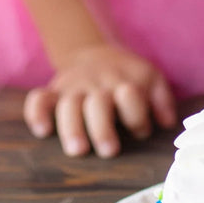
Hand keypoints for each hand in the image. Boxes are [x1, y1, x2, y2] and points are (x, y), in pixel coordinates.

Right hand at [23, 42, 177, 157]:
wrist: (94, 51)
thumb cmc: (127, 76)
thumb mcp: (150, 78)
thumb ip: (162, 100)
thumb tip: (167, 123)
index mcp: (124, 81)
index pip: (130, 96)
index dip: (136, 115)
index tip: (140, 131)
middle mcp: (97, 84)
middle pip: (97, 103)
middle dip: (103, 128)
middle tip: (110, 151)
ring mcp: (73, 88)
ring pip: (67, 105)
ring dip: (72, 127)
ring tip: (78, 150)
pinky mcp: (53, 92)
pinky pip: (38, 100)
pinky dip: (36, 114)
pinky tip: (42, 132)